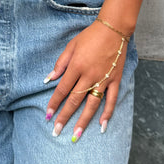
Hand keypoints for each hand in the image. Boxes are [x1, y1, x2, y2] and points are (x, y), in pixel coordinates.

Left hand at [44, 20, 127, 139]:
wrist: (113, 29)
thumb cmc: (90, 36)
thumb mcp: (71, 46)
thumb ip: (60, 64)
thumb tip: (48, 79)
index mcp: (76, 66)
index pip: (62, 89)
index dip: (54, 103)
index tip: (48, 116)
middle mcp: (89, 75)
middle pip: (75, 101)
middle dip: (65, 117)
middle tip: (57, 131)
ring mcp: (104, 79)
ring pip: (92, 104)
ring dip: (84, 121)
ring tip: (76, 134)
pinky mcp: (115, 80)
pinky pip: (111, 100)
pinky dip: (107, 113)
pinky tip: (102, 125)